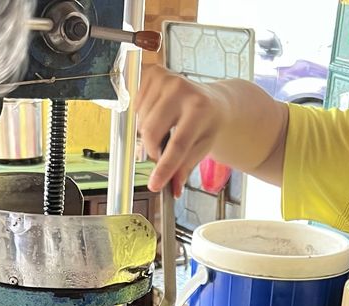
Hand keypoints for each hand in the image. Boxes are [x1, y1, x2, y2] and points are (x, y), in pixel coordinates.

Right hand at [136, 65, 223, 196]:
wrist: (212, 101)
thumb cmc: (207, 126)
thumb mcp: (202, 147)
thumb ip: (186, 167)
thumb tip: (173, 190)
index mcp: (200, 110)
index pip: (178, 144)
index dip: (164, 167)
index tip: (154, 185)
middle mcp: (182, 89)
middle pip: (151, 131)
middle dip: (152, 150)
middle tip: (160, 155)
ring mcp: (166, 78)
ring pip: (141, 120)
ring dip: (148, 133)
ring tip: (165, 130)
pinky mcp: (153, 72)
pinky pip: (136, 104)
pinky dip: (143, 116)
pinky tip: (158, 115)